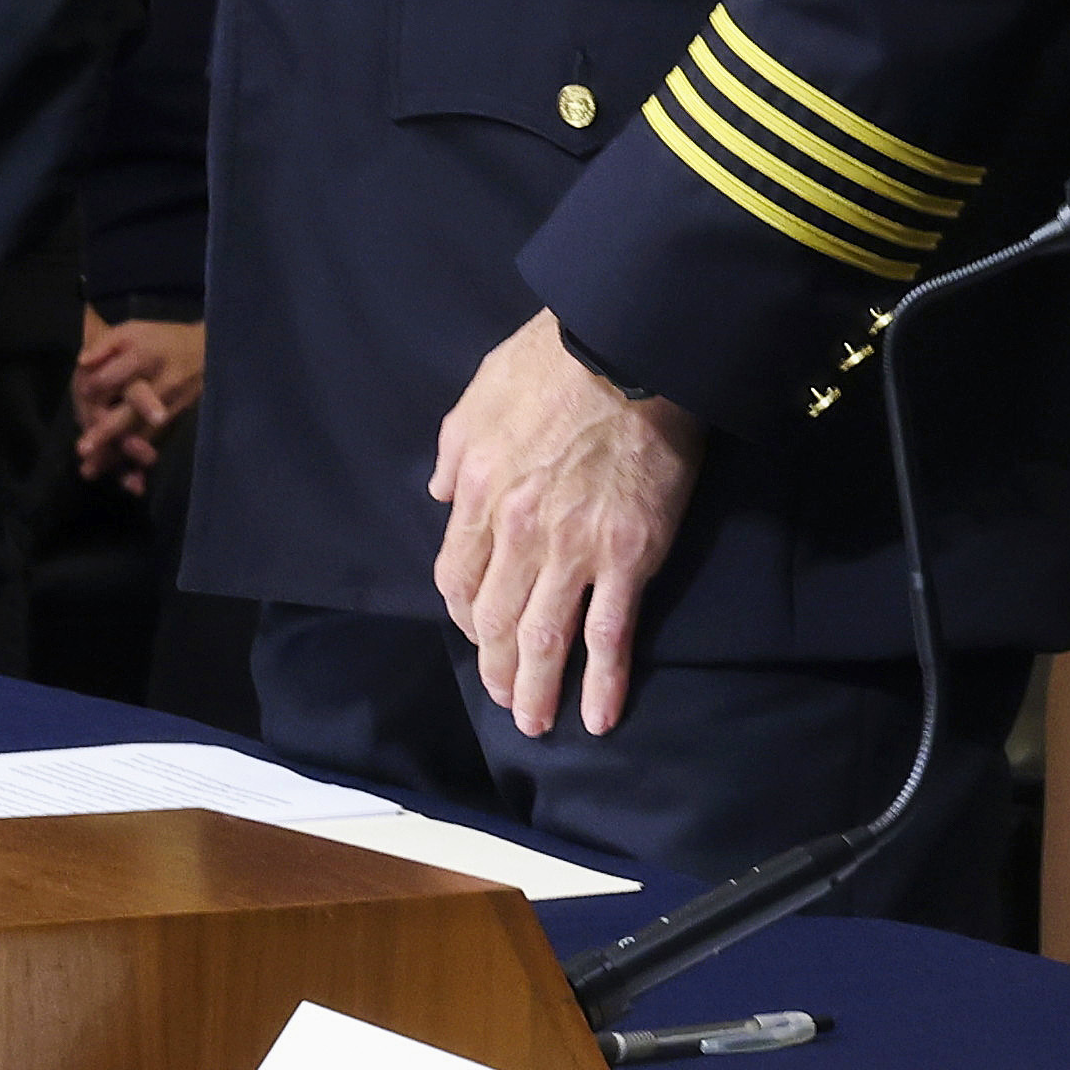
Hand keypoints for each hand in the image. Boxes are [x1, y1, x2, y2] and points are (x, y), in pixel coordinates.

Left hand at [68, 307, 204, 486]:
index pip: (116, 375)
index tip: (82, 392)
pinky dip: (141, 464)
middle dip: (109, 429)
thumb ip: (105, 344)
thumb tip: (82, 363)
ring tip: (93, 470)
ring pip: (144, 432)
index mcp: (147, 356)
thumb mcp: (133, 330)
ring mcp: (171, 405)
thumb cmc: (162, 340)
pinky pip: (156, 443)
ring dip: (119, 453)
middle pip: (132, 407)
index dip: (94, 387)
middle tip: (84, 448)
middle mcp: (162, 382)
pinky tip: (130, 483)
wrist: (209, 352)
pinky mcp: (173, 421)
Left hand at [429, 310, 698, 740]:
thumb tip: (440, 493)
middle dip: (497, 668)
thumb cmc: (554, 359)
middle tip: (508, 699)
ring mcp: (572, 550)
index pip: (457, 577)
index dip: (463, 614)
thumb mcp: (477, 394)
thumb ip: (453, 451)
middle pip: (494, 621)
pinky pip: (609, 632)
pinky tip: (598, 716)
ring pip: (544, 638)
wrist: (630, 345)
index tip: (477, 630)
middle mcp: (516, 533)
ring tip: (536, 724)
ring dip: (537, 690)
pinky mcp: (627, 556)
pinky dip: (603, 681)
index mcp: (476, 493)